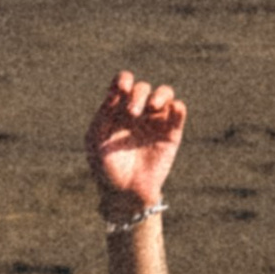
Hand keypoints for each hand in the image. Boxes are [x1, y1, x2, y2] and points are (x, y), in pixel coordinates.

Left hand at [88, 67, 186, 210]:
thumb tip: (117, 91)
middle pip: (142, 88)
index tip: (122, 89)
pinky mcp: (171, 133)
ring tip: (153, 107)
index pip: (123, 84)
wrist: (126, 194)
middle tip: (132, 113)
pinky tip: (173, 110)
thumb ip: (103, 114)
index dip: (124, 80)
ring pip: (164, 93)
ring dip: (160, 94)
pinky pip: (178, 112)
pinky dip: (178, 107)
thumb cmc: (106, 168)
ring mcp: (155, 121)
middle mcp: (137, 111)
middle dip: (138, 95)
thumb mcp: (96, 140)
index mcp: (117, 110)